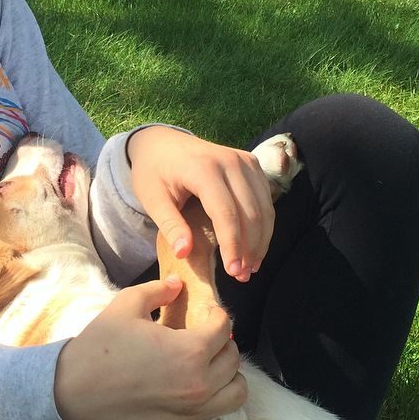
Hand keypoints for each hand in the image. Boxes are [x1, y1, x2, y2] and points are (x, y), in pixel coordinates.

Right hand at [54, 276, 246, 419]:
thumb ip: (158, 290)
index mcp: (190, 350)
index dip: (217, 316)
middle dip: (222, 346)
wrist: (73, 387)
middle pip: (232, 361)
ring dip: (230, 381)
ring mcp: (191, 415)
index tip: (208, 315)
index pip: (224, 328)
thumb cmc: (100, 345)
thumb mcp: (126, 305)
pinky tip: (213, 419)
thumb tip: (177, 284)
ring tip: (213, 374)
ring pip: (236, 396)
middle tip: (206, 343)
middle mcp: (199, 384)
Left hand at [127, 127, 276, 280]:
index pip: (226, 213)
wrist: (160, 143)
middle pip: (251, 212)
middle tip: (241, 276)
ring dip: (261, 240)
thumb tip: (185, 253)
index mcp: (203, 168)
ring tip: (250, 267)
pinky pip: (265, 199)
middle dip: (249, 248)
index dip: (232, 245)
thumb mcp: (152, 199)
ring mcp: (244, 160)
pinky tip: (254, 247)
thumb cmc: (153, 172)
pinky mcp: (252, 163)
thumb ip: (170, 225)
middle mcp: (230, 161)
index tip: (231, 272)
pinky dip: (264, 225)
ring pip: (264, 207)